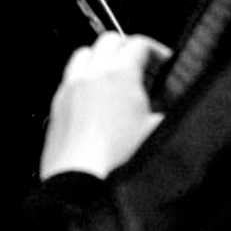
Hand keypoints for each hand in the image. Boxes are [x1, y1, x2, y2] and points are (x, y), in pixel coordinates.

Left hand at [40, 33, 171, 180]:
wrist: (81, 189)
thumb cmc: (118, 163)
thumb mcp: (160, 132)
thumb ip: (171, 112)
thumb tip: (174, 107)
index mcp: (120, 75)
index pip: (139, 43)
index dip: (156, 50)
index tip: (164, 63)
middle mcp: (91, 76)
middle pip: (109, 41)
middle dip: (128, 49)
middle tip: (143, 68)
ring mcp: (69, 91)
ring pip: (83, 56)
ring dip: (101, 60)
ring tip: (116, 81)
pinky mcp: (55, 110)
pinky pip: (69, 81)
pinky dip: (83, 82)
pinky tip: (95, 104)